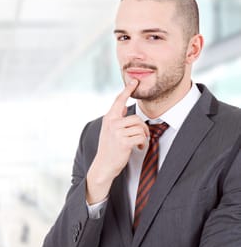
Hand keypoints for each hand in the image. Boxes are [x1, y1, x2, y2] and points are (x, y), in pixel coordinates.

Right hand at [86, 80, 148, 203]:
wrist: (103, 165)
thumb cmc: (109, 149)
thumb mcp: (109, 131)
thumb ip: (117, 119)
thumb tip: (125, 106)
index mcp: (108, 119)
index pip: (119, 101)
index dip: (127, 90)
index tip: (134, 81)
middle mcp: (112, 123)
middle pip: (136, 118)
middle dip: (142, 128)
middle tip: (141, 137)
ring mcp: (117, 132)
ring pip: (140, 127)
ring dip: (143, 136)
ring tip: (138, 143)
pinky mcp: (123, 142)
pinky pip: (141, 137)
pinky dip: (143, 143)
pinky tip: (138, 148)